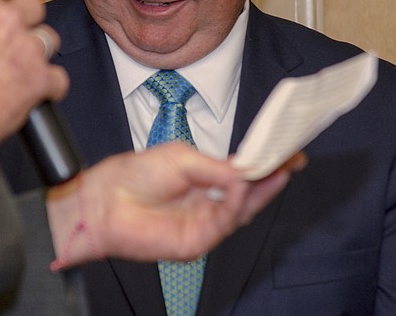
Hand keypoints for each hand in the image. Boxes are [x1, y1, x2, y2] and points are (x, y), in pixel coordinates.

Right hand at [0, 0, 68, 147]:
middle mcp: (6, 19)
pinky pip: (58, 75)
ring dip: (39, 50)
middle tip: (14, 35)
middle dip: (26, 19)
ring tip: (21, 66)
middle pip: (33, 3)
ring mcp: (28, 47)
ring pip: (50, 36)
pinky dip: (50, 85)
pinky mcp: (42, 77)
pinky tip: (36, 91)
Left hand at [46, 143, 305, 267]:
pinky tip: (240, 188)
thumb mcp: (182, 158)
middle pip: (251, 194)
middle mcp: (208, 202)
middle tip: (291, 161)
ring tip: (274, 170)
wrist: (104, 201)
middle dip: (273, 178)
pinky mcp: (197, 241)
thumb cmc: (133, 176)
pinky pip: (225, 223)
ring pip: (244, 210)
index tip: (288, 153)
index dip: (267, 165)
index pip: (244, 173)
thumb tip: (246, 170)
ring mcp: (204, 222)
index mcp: (205, 179)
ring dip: (262, 191)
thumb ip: (217, 167)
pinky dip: (236, 205)